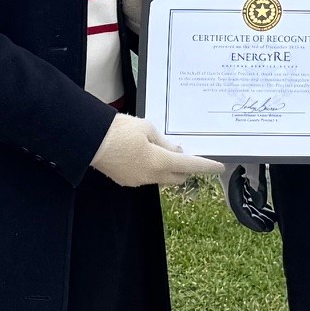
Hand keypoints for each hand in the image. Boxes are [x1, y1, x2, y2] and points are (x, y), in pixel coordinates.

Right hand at [91, 112, 222, 188]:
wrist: (90, 140)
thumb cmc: (120, 130)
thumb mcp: (147, 129)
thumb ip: (165, 143)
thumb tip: (176, 152)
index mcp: (160, 162)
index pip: (190, 166)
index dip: (206, 166)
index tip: (219, 167)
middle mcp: (151, 176)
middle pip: (178, 177)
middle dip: (186, 169)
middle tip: (185, 154)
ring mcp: (138, 181)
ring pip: (162, 178)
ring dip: (167, 168)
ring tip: (160, 150)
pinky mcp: (126, 181)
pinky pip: (147, 177)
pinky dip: (151, 169)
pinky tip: (143, 156)